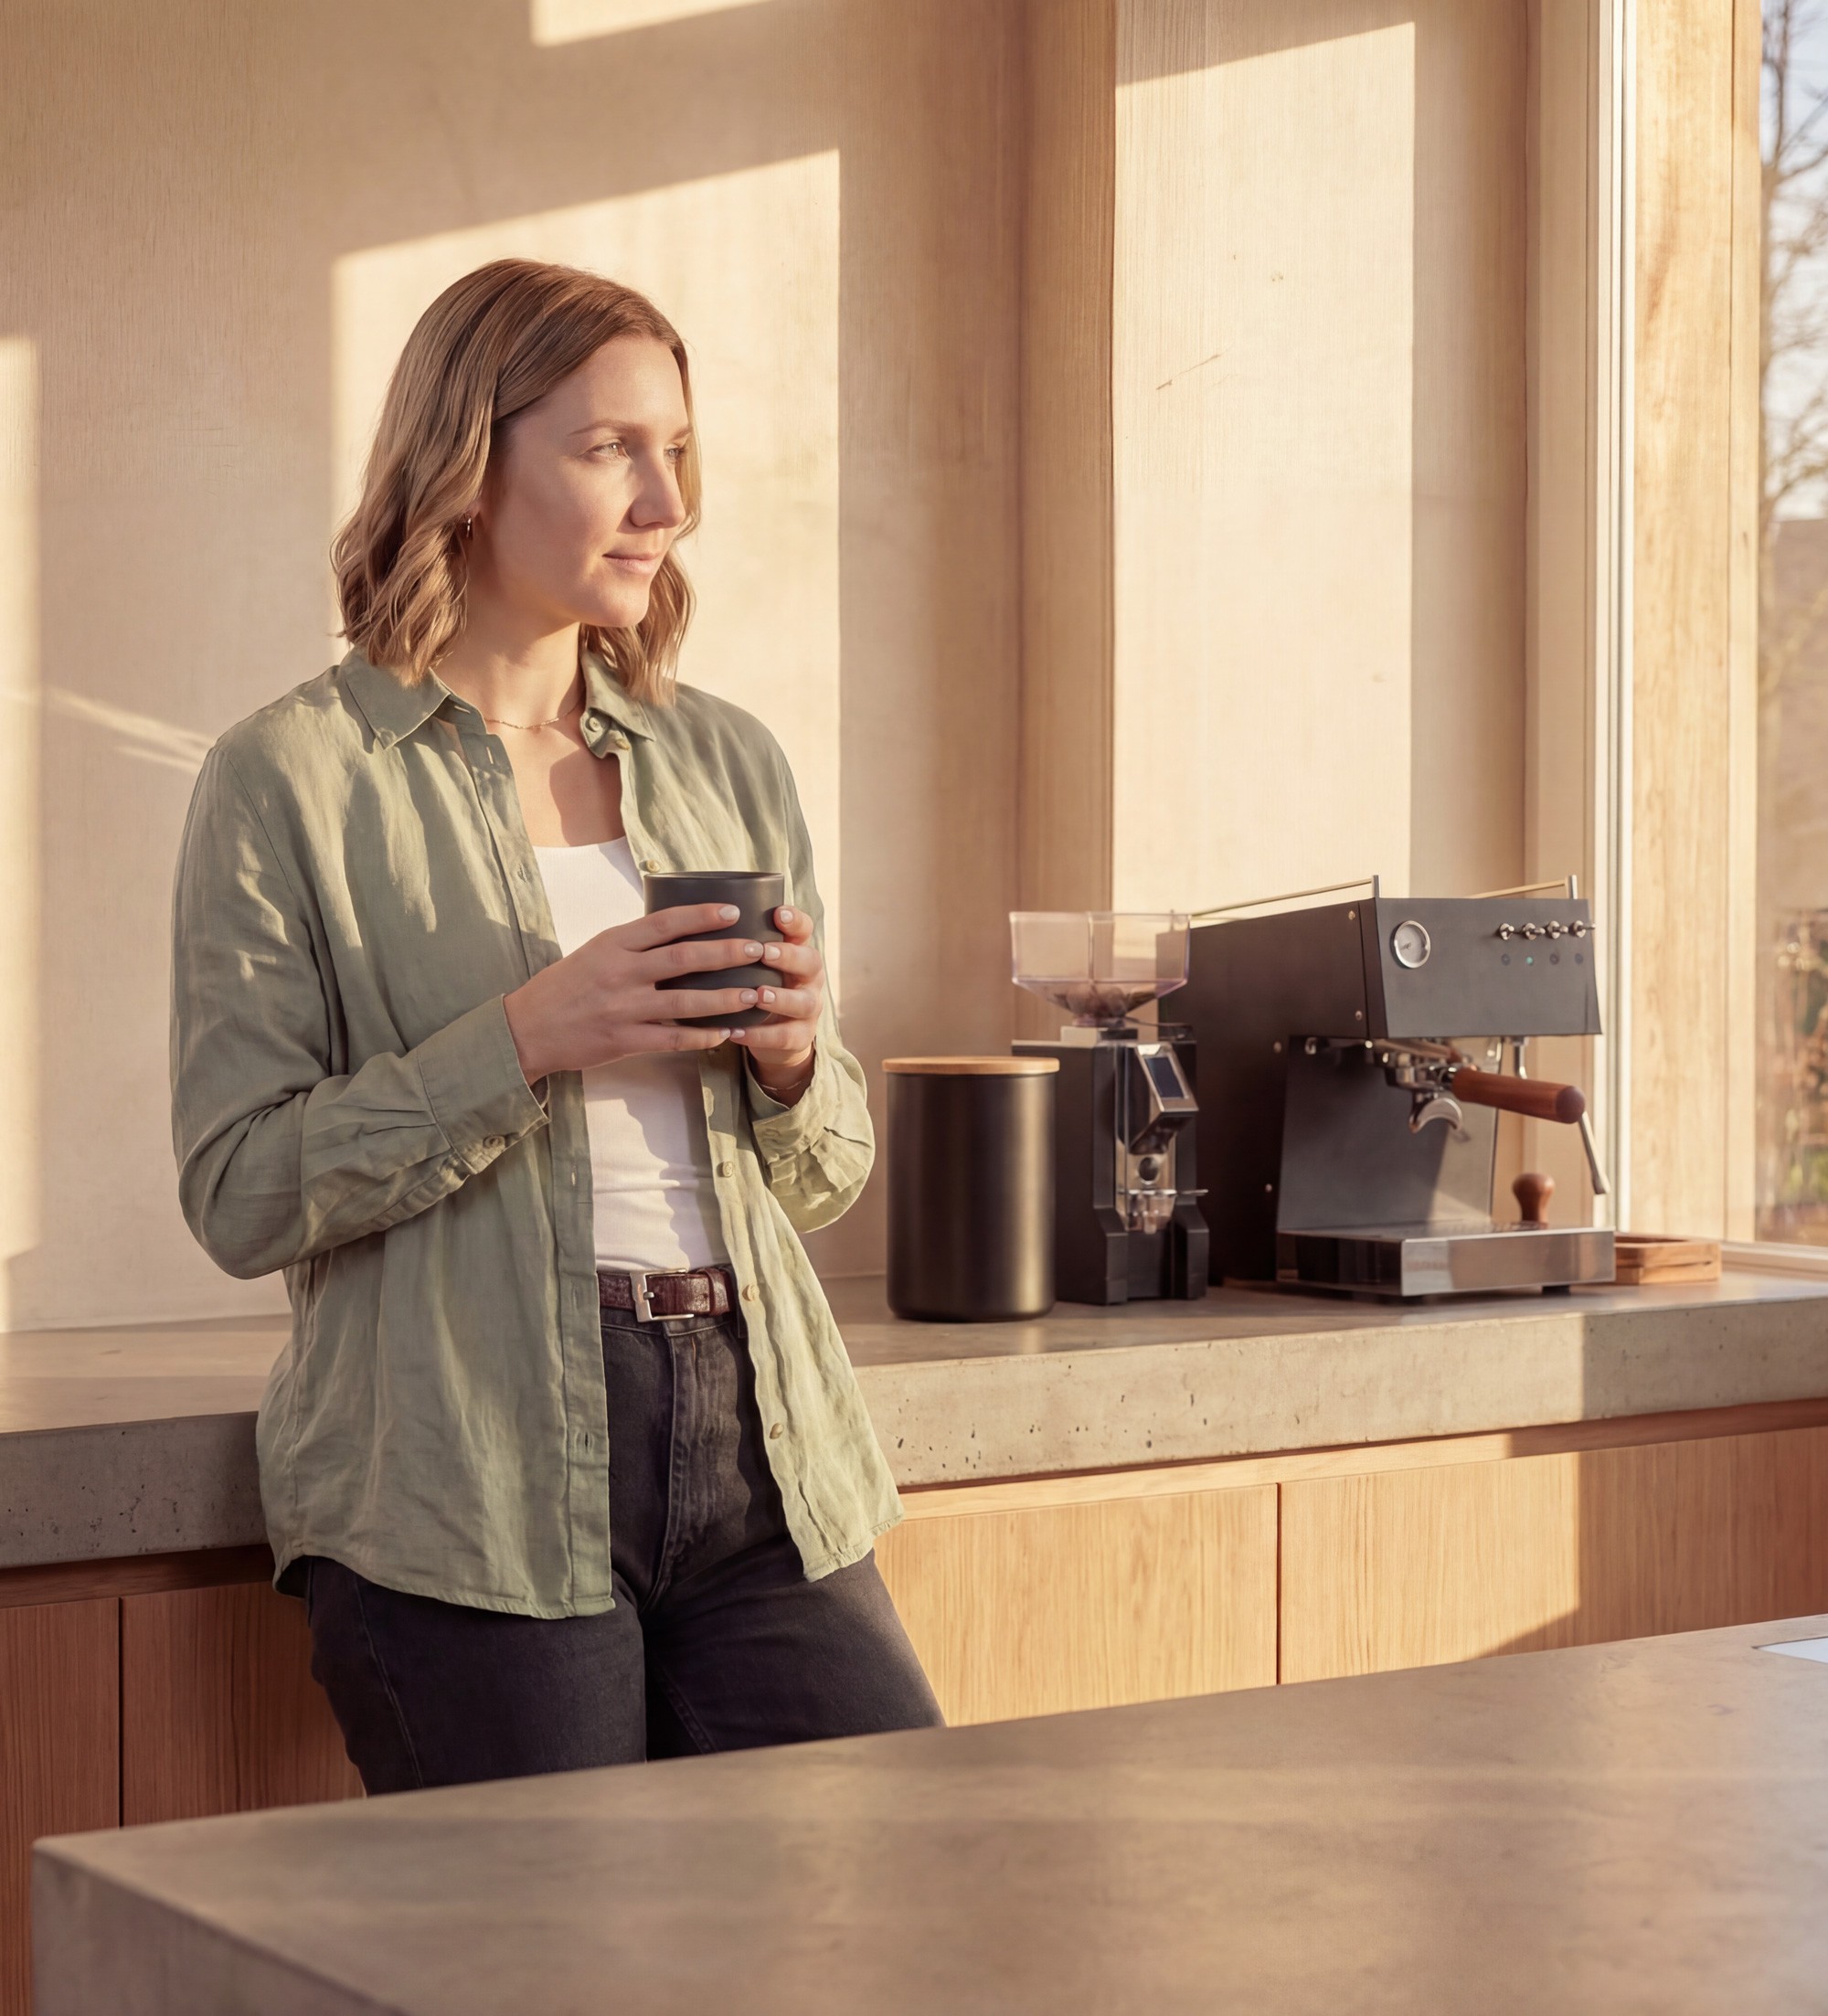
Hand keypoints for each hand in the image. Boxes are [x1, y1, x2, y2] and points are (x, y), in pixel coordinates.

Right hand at [503, 903, 769, 1084]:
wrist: (527, 1029)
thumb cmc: (564, 986)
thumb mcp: (594, 951)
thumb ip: (633, 943)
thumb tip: (678, 928)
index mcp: (613, 944)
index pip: (664, 923)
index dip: (701, 916)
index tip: (732, 912)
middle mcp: (620, 973)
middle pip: (682, 959)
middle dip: (725, 954)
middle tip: (757, 949)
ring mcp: (624, 1009)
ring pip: (685, 1003)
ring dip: (724, 999)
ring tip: (754, 994)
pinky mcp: (625, 1040)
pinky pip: (673, 1039)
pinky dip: (702, 1037)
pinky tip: (726, 1033)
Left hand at [731, 904, 821, 1102]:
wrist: (771, 1033)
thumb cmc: (751, 985)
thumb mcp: (748, 963)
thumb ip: (731, 944)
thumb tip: (683, 916)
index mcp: (795, 951)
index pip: (803, 929)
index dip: (795, 921)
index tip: (778, 913)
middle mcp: (807, 977)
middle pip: (811, 961)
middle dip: (789, 956)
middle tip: (765, 952)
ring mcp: (807, 1008)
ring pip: (805, 1002)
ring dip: (781, 998)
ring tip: (757, 995)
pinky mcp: (799, 1037)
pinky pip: (785, 1037)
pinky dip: (760, 1035)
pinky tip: (736, 1031)